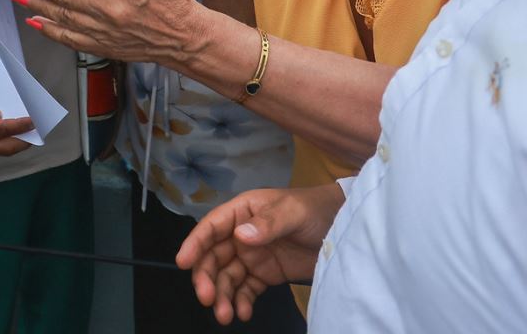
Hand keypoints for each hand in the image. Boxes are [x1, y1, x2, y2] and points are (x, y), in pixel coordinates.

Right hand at [176, 185, 343, 323]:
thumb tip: (241, 236)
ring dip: (222, 296)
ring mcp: (252, 256)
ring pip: (227, 277)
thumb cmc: (316, 210)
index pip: (212, 227)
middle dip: (207, 278)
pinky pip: (246, 290)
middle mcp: (241, 234)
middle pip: (214, 257)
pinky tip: (243, 313)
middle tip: (207, 299)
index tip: (183, 262)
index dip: (195, 243)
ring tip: (225, 315)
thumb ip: (269, 223)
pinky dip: (241, 302)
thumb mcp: (293, 212)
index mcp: (243, 212)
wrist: (343, 229)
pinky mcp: (265, 275)